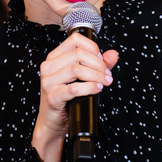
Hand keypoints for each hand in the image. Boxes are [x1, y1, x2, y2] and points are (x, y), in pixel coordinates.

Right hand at [31, 33, 117, 161]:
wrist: (52, 122)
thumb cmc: (66, 98)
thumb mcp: (82, 78)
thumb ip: (99, 64)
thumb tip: (113, 54)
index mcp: (54, 57)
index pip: (75, 40)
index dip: (93, 47)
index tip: (102, 59)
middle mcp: (49, 66)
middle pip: (79, 54)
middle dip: (98, 64)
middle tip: (107, 74)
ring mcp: (48, 81)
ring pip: (77, 70)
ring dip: (97, 76)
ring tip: (104, 82)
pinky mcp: (52, 96)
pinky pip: (74, 88)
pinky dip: (90, 88)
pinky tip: (97, 89)